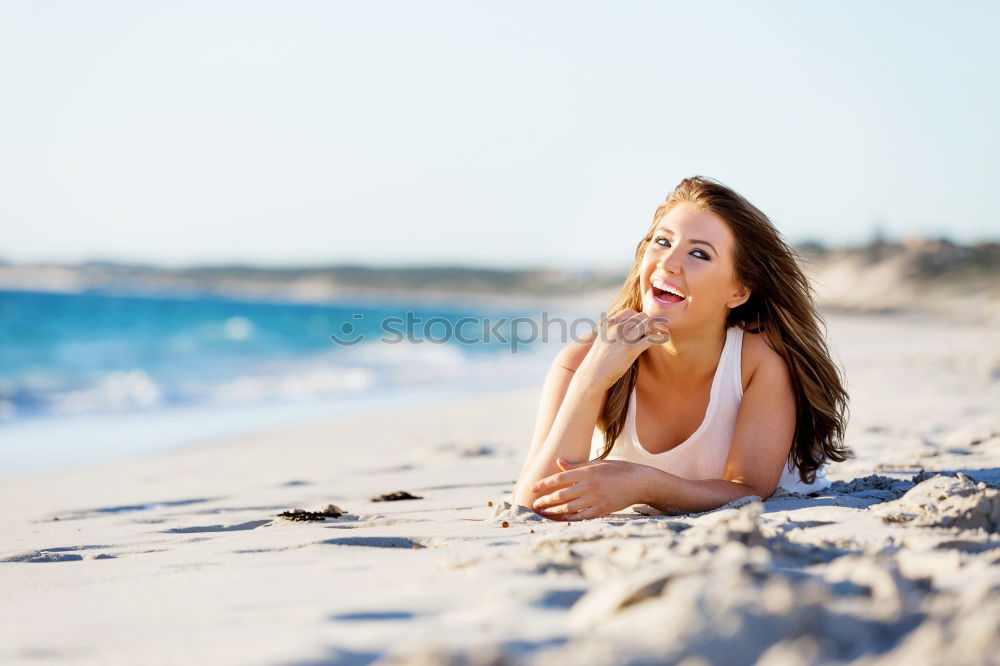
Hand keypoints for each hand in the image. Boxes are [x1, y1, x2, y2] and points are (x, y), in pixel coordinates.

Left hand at [529, 458, 648, 520]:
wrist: (640, 481)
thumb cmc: (617, 470)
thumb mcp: (597, 464)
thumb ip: (577, 466)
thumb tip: (559, 462)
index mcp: (587, 472)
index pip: (560, 478)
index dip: (544, 484)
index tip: (532, 489)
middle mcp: (590, 485)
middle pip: (562, 495)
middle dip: (546, 500)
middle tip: (535, 504)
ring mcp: (596, 499)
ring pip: (570, 507)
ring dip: (554, 511)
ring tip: (544, 512)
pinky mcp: (603, 509)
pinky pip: (583, 516)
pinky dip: (571, 518)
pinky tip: (562, 518)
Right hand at [576, 309, 669, 392]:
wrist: (592, 375)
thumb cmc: (598, 361)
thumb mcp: (603, 341)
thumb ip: (613, 333)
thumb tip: (626, 332)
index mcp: (609, 324)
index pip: (630, 312)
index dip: (640, 317)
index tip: (646, 323)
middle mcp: (616, 327)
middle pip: (641, 316)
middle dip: (652, 320)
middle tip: (661, 326)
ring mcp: (623, 337)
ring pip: (647, 324)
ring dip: (659, 326)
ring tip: (665, 330)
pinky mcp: (630, 350)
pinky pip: (650, 339)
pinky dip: (660, 338)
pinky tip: (664, 338)